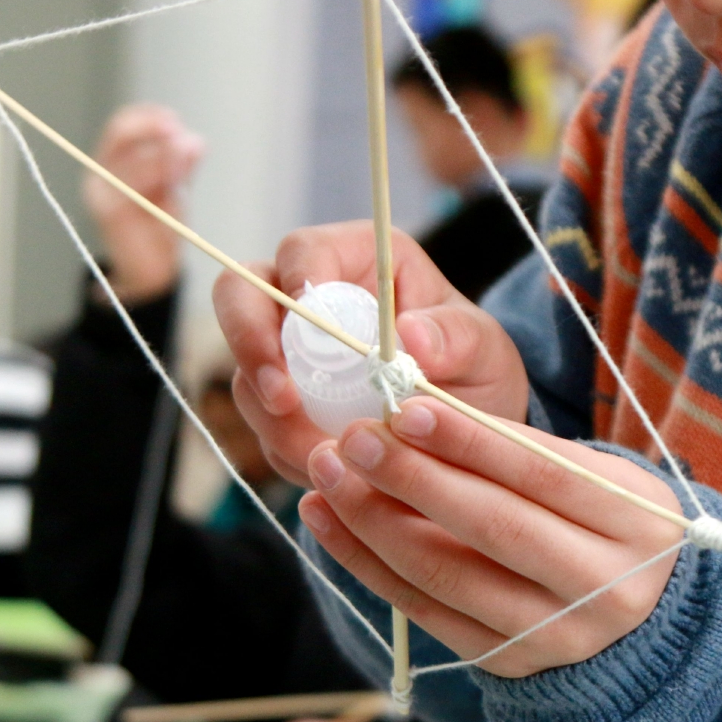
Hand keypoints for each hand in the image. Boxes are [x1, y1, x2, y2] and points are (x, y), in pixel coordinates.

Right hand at [85, 104, 204, 302]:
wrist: (148, 272)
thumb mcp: (172, 188)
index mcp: (110, 163)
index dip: (147, 118)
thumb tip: (194, 141)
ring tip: (183, 166)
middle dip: (153, 131)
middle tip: (181, 134)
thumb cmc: (159, 227)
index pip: (121, 127)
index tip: (174, 120)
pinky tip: (174, 190)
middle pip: (121, 137)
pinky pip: (134, 190)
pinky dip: (156, 186)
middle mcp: (99, 176)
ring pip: (131, 162)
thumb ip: (180, 165)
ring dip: (161, 160)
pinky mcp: (111, 215)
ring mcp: (102, 195)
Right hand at [214, 223, 529, 488]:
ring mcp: (287, 353)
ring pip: (245, 372)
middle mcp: (309, 299)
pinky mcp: (282, 405)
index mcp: (357, 258)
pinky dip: (288, 451)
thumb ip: (454, 336)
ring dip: (273, 417)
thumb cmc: (473, 365)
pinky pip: (262, 426)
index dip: (296, 284)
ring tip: (325, 454)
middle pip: (240, 297)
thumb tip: (411, 335)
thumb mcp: (481, 347)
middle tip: (281, 400)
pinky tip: (332, 469)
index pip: (301, 251)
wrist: (467, 427)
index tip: (311, 330)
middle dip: (251, 347)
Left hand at [298, 396, 683, 677]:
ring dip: (375, 522)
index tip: (406, 407)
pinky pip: (427, 614)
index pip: (544, 474)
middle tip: (355, 438)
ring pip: (450, 576)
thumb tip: (418, 415)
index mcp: (640, 524)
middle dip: (414, 478)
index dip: (470, 441)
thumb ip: (523, 450)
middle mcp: (607, 587)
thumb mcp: (600, 477)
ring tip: (329, 474)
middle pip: (495, 528)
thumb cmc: (609, 523)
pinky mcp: (511, 663)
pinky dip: (369, 566)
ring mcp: (558, 634)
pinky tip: (331, 522)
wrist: (646, 620)